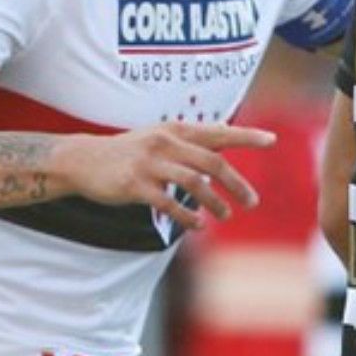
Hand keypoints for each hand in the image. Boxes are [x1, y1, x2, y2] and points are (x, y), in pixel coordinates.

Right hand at [57, 123, 274, 230]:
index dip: (246, 136)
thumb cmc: (127, 152)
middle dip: (236, 184)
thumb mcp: (159, 137)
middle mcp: (165, 142)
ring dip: (215, 202)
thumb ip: (189, 141)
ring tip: (226, 215)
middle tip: (252, 202)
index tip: (272, 140)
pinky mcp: (135, 185)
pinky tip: (199, 225)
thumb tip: (224, 139)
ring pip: (194, 184)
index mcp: (174, 130)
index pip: (217, 132)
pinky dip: (188, 217)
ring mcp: (150, 164)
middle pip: (212, 162)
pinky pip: (169, 204)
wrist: (83, 160)